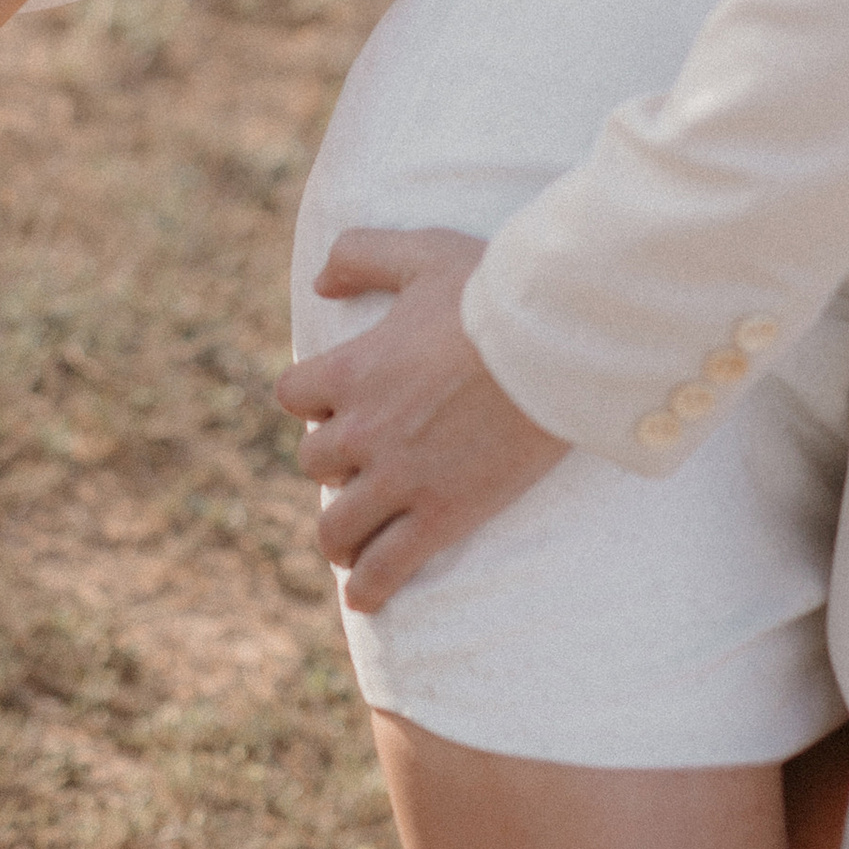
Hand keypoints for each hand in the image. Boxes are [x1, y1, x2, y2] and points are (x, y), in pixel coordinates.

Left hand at [280, 229, 566, 608]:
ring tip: (352, 542)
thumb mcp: (421, 251)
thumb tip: (318, 284)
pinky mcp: (443, 515)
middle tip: (363, 467)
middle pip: (314, 464)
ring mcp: (400, 478)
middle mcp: (363, 430)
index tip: (337, 404)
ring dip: (340, 535)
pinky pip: (386, 568)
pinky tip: (366, 598)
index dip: (312, 399)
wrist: (556, 342)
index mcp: (351, 369)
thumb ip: (360, 254)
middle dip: (334, 465)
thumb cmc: (494, 290)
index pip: (292, 396)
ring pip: (337, 527)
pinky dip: (369, 587)